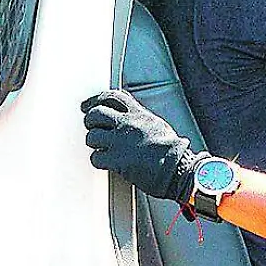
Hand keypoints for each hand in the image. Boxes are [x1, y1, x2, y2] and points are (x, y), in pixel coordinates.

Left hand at [82, 90, 205, 201]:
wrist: (177, 168)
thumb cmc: (172, 150)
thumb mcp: (156, 124)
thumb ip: (139, 117)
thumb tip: (127, 114)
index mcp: (138, 114)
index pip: (112, 97)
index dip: (96, 100)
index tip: (88, 105)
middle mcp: (127, 124)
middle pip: (96, 114)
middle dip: (90, 121)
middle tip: (91, 127)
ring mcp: (120, 142)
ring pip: (92, 136)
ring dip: (93, 143)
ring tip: (101, 147)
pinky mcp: (117, 160)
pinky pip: (96, 157)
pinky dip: (98, 160)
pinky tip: (105, 161)